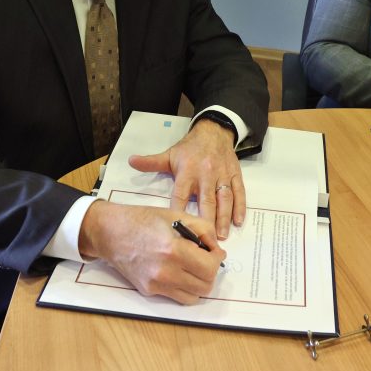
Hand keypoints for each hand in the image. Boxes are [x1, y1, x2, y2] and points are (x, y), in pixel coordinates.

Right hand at [78, 201, 224, 303]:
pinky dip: (183, 287)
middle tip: (205, 259)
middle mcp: (165, 272)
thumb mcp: (177, 215)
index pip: (209, 268)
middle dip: (210, 273)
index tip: (214, 251)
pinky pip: (176, 297)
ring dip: (198, 283)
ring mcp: (156, 285)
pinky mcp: (149, 291)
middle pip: (205, 287)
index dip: (217, 259)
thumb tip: (216, 248)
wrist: (111, 232)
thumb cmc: (143, 220)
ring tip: (193, 266)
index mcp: (174, 250)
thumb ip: (204, 229)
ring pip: (193, 297)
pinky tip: (178, 270)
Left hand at [128, 119, 244, 238]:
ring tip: (222, 235)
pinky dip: (240, 207)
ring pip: (224, 199)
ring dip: (224, 217)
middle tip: (206, 240)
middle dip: (206, 221)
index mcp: (187, 171)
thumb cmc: (190, 148)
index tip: (178, 229)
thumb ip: (151, 162)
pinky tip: (239, 221)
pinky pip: (239, 192)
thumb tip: (130, 161)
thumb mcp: (170, 154)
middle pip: (206, 200)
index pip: (181, 195)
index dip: (179, 211)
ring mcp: (222, 175)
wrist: (214, 131)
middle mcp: (206, 174)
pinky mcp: (235, 175)